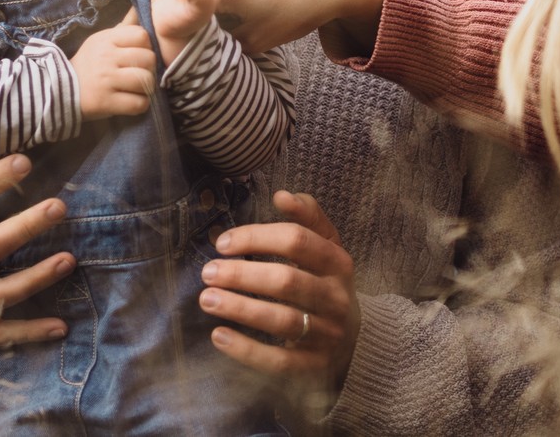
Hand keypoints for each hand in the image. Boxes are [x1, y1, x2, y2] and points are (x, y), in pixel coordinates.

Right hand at [71, 9, 156, 118]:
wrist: (58, 91)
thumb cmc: (88, 64)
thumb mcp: (101, 41)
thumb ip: (123, 28)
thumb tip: (138, 8)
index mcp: (106, 40)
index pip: (141, 34)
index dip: (146, 46)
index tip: (138, 56)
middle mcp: (106, 57)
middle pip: (148, 58)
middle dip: (149, 68)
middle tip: (139, 74)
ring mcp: (106, 80)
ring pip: (146, 80)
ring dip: (146, 88)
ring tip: (137, 89)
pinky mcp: (105, 102)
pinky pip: (139, 104)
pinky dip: (140, 105)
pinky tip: (132, 102)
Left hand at [198, 190, 361, 386]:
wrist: (352, 341)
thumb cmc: (326, 283)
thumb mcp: (326, 247)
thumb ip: (309, 217)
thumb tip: (283, 194)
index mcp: (337, 262)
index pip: (297, 241)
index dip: (257, 237)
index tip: (223, 243)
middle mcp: (336, 297)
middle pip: (287, 281)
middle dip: (242, 275)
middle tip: (208, 272)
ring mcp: (327, 334)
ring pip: (282, 320)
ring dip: (240, 308)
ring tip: (207, 299)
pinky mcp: (313, 366)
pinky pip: (278, 360)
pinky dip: (246, 350)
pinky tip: (219, 336)